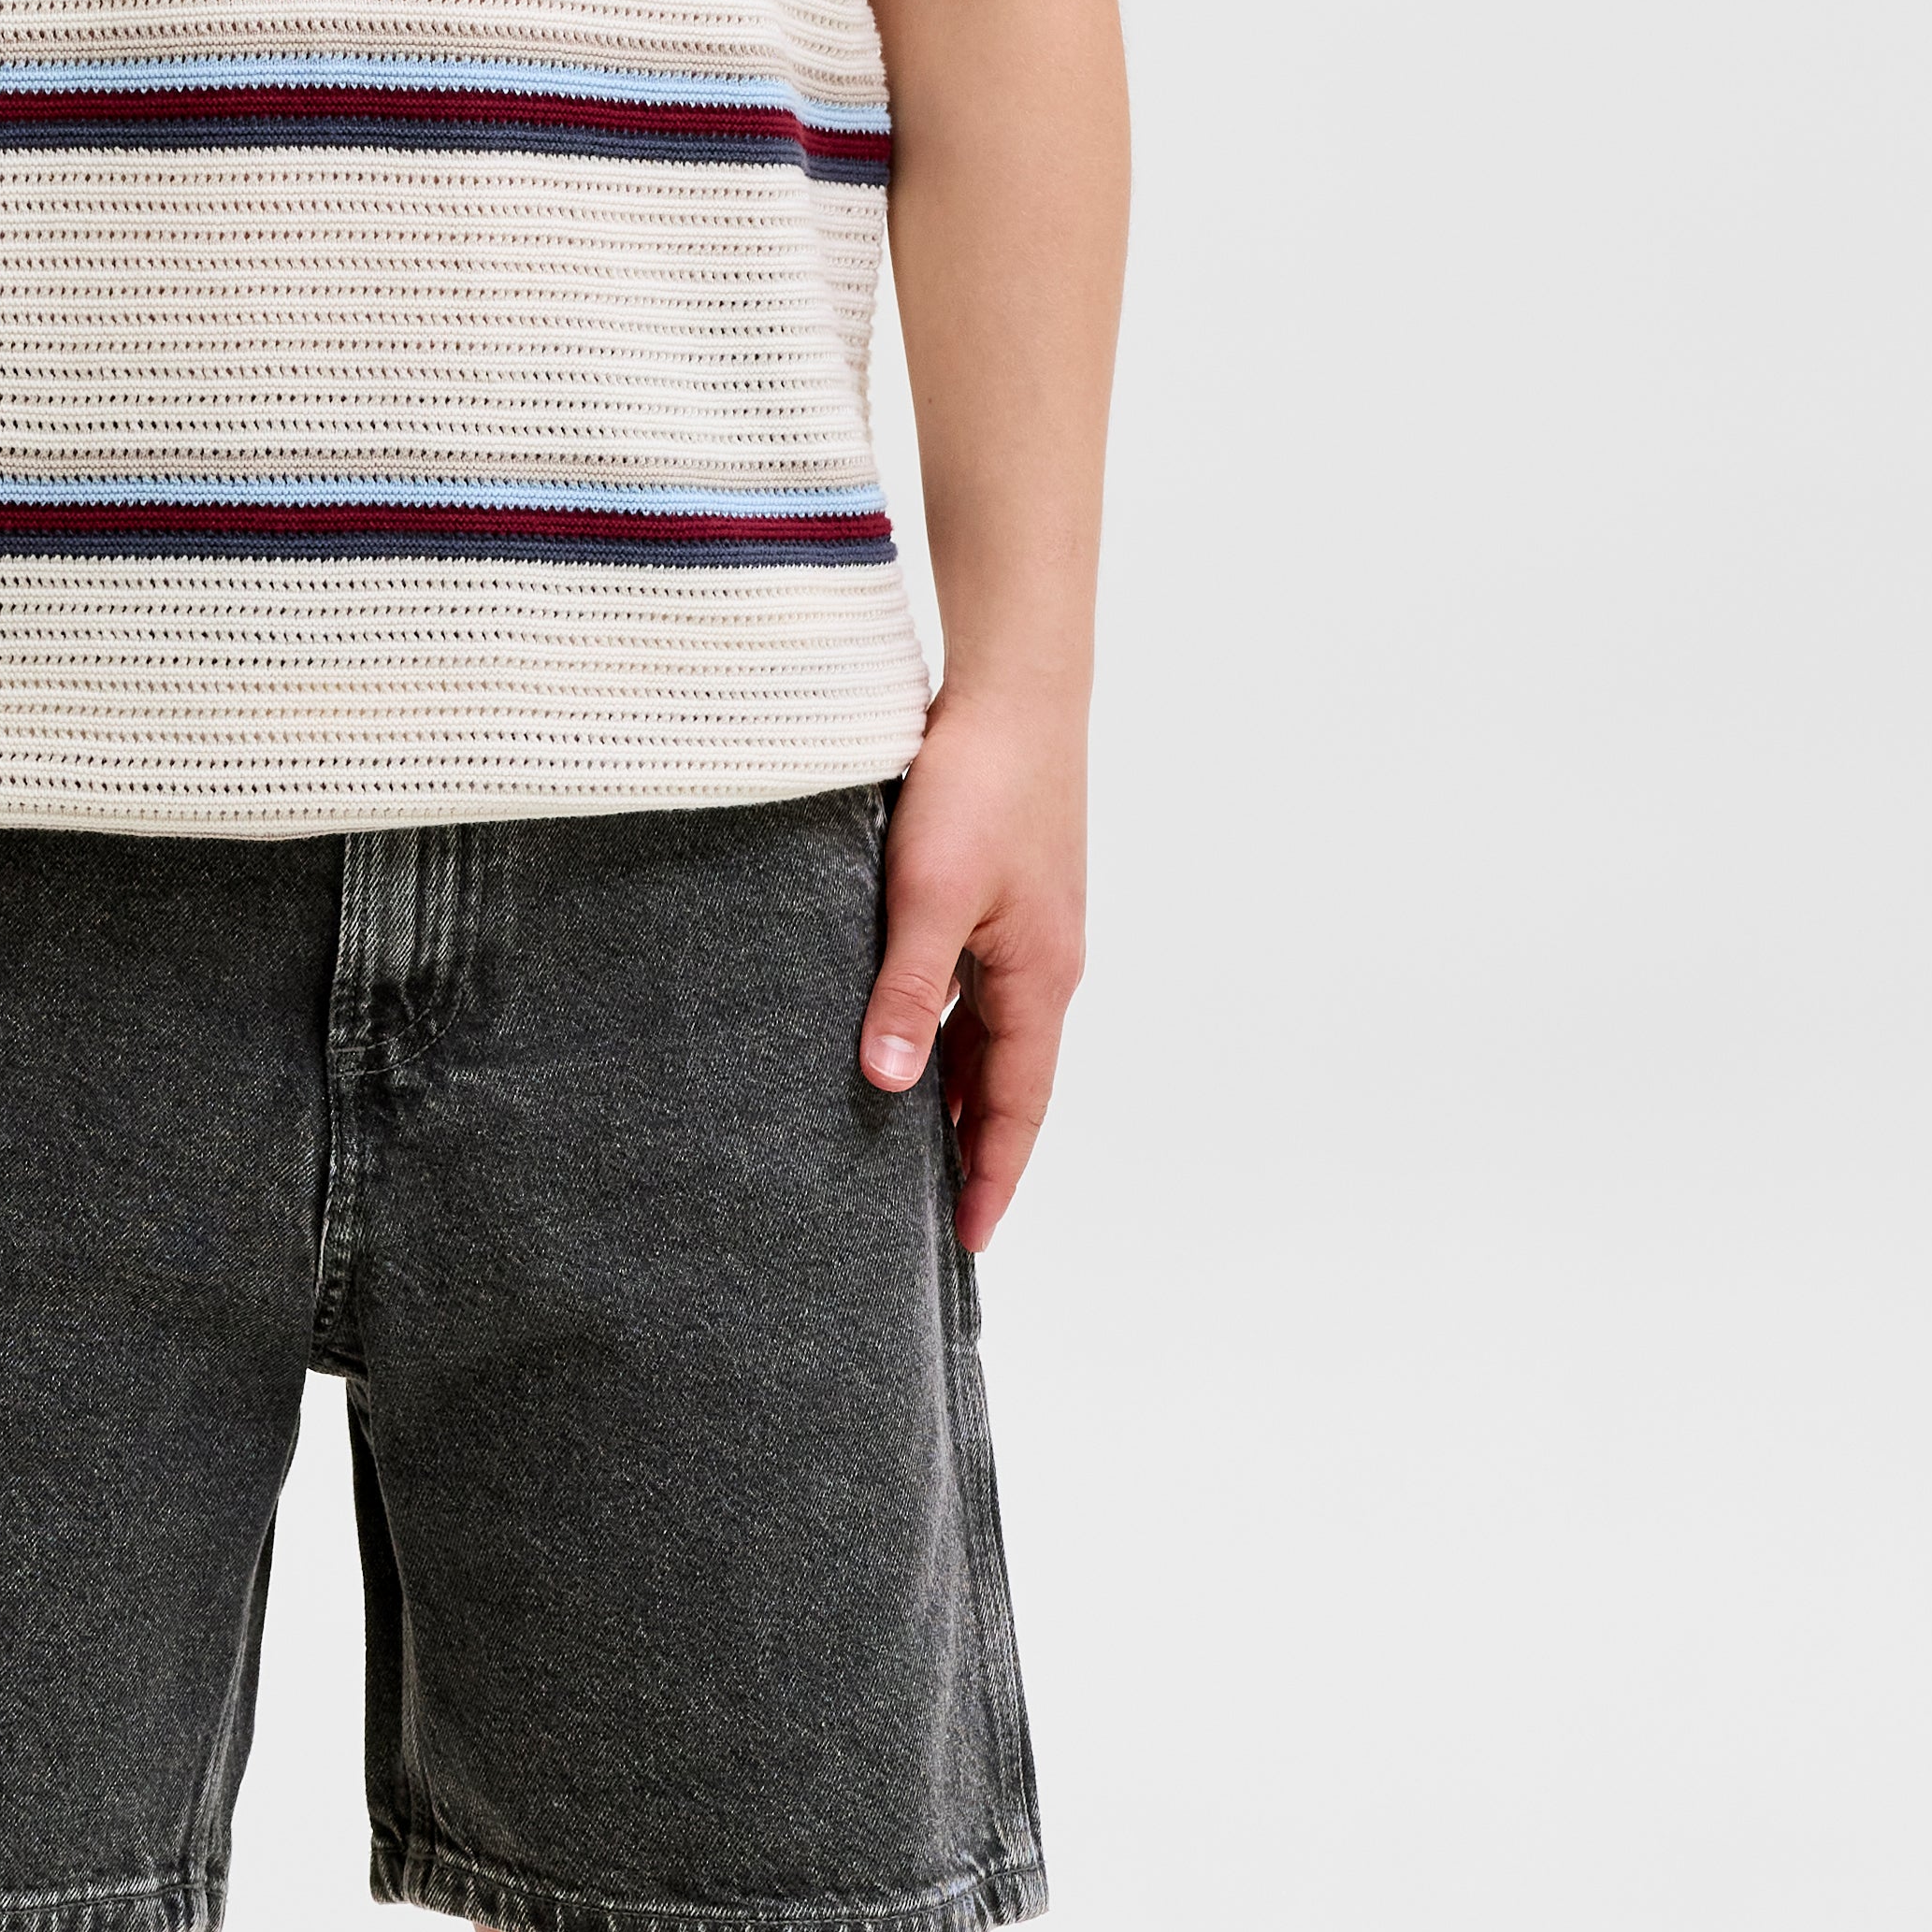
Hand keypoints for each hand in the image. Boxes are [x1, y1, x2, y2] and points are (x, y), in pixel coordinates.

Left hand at [855, 674, 1089, 1251]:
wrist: (1015, 688)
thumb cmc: (979, 784)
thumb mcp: (930, 895)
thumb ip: (907, 990)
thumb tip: (887, 1083)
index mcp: (1040, 979)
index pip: (1017, 1107)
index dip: (993, 1176)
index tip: (969, 1243)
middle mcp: (1044, 966)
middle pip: (1008, 1081)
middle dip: (973, 1150)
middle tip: (931, 1218)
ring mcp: (1027, 931)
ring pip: (989, 1036)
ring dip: (955, 1091)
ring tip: (906, 1148)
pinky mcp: (1004, 896)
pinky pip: (976, 991)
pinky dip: (945, 1031)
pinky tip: (902, 1037)